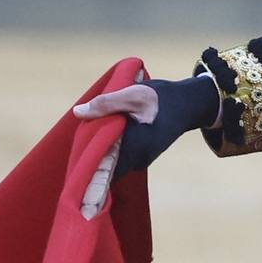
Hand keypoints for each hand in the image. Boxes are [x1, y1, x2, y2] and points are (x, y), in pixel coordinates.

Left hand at [74, 73, 220, 177]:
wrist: (188, 104)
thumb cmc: (161, 98)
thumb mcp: (133, 93)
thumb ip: (106, 103)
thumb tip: (78, 112)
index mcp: (135, 145)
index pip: (104, 167)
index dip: (87, 169)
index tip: (73, 166)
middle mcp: (138, 158)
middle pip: (105, 167)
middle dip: (90, 160)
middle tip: (75, 147)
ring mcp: (141, 160)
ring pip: (112, 163)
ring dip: (99, 154)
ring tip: (86, 141)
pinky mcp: (142, 157)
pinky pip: (119, 160)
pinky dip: (109, 152)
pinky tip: (102, 140)